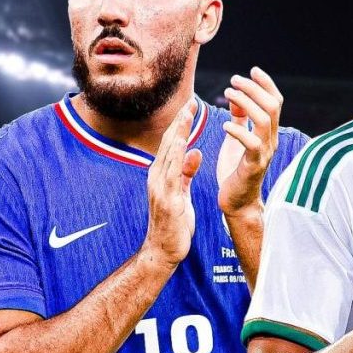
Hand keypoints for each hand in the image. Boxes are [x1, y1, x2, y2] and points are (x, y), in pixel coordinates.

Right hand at [144, 101, 202, 264]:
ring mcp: (159, 188)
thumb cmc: (174, 224)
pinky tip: (186, 145)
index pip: (172, 144)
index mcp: (162, 175)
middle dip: (180, 122)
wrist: (162, 251)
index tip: (190, 106)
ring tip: (187, 115)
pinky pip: (173, 174)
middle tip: (190, 101)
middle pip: (169, 143)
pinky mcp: (167, 200)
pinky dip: (178, 157)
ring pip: (169, 154)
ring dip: (178, 133)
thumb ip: (187, 173)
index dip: (181, 124)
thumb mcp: (182, 194)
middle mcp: (157, 177)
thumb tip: (194, 151)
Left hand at [216, 67, 283, 219]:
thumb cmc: (235, 170)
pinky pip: (251, 144)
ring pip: (264, 120)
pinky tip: (225, 125)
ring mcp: (264, 153)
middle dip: (254, 89)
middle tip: (234, 80)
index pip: (276, 102)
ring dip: (246, 103)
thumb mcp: (236, 139)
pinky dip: (238, 130)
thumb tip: (236, 96)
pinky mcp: (254, 166)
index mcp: (268, 133)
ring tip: (227, 94)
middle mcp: (271, 141)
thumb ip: (239, 118)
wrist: (236, 202)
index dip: (267, 84)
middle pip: (272, 106)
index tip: (252, 70)